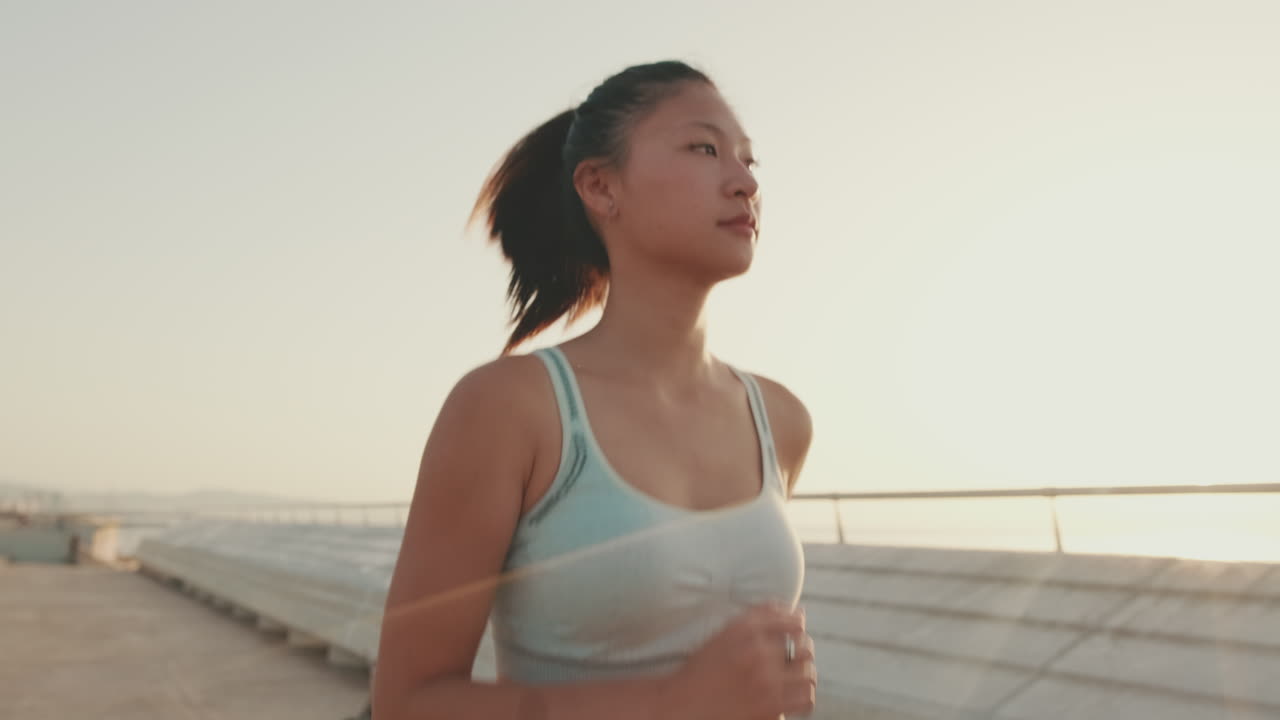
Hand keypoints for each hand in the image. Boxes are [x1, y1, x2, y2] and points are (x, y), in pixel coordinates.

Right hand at [659, 602, 816, 719]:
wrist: (682, 704)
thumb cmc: (702, 671)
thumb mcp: (724, 634)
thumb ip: (755, 619)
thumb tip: (787, 611)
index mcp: (745, 628)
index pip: (791, 619)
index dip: (798, 625)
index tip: (795, 632)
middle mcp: (758, 651)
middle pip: (803, 645)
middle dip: (803, 650)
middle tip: (796, 657)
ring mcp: (767, 680)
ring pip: (808, 672)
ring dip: (805, 673)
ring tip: (798, 677)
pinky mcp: (771, 706)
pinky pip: (805, 697)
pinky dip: (804, 696)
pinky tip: (795, 696)